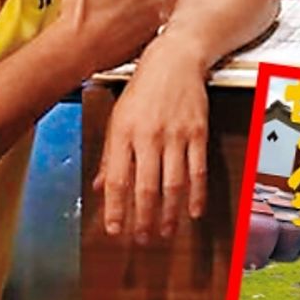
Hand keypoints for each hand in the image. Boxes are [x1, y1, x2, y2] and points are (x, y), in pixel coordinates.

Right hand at [55, 0, 167, 78]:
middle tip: (101, 7)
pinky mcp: (152, 39)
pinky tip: (115, 35)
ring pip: (142, 8)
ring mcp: (155, 19)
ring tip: (106, 21)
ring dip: (129, 13)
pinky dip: (133, 31)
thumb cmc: (81, 7)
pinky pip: (144, 29)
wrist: (76, 48)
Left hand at [92, 35, 208, 242]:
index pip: (118, 180)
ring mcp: (175, 136)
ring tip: (166, 232)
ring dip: (169, 214)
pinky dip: (197, 195)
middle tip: (143, 239)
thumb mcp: (118, 118)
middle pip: (146, 188)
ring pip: (173, 185)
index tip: (115, 230)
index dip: (116, 209)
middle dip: (143, 219)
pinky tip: (193, 211)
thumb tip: (101, 187)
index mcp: (124, 134)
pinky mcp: (197, 133)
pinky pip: (198, 171)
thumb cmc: (143, 88)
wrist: (175, 59)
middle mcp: (149, 136)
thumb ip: (111, 155)